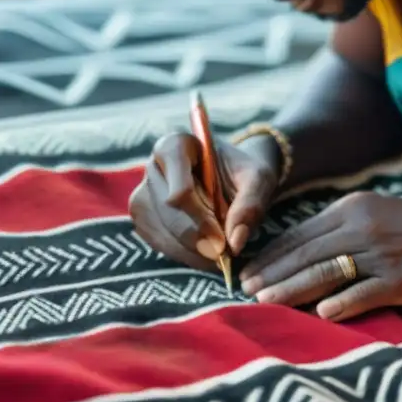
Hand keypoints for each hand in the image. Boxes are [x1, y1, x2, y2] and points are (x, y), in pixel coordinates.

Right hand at [129, 131, 278, 269]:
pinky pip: (157, 242)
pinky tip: (203, 255)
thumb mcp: (259, 179)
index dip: (200, 219)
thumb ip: (251, 205)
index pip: (179, 189)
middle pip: (169, 212)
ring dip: (190, 251)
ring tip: (218, 255)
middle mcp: (153, 166)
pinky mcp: (143, 216)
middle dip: (197, 238)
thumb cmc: (243, 173)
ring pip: (161, 231)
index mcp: (176, 145)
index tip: (222, 240)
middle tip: (223, 255)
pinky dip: (182, 254)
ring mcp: (143, 192)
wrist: (232, 177)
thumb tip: (235, 243)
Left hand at [239, 192, 401, 320]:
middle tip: (247, 290)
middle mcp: (360, 229)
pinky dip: (342, 302)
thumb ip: (331, 230)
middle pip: (307, 253)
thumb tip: (289, 253)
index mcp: (348, 210)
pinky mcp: (398, 279)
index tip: (248, 271)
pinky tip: (320, 313)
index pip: (300, 234)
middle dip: (274, 273)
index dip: (272, 255)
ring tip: (268, 301)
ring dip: (294, 287)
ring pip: (328, 272)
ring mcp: (379, 254)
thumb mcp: (365, 213)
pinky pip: (364, 291)